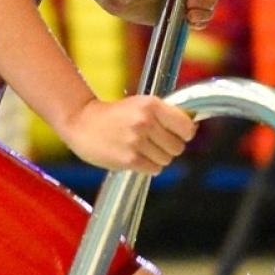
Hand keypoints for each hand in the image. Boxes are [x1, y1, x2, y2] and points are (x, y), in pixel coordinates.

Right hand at [57, 95, 195, 174]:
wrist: (82, 122)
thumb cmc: (114, 114)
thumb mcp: (140, 104)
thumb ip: (165, 114)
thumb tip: (192, 127)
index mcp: (151, 105)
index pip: (187, 127)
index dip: (185, 133)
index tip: (179, 133)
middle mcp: (145, 122)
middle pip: (178, 147)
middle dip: (169, 147)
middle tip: (154, 142)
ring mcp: (137, 142)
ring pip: (167, 160)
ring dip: (158, 157)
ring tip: (142, 148)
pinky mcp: (129, 160)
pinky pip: (154, 169)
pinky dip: (148, 166)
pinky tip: (135, 156)